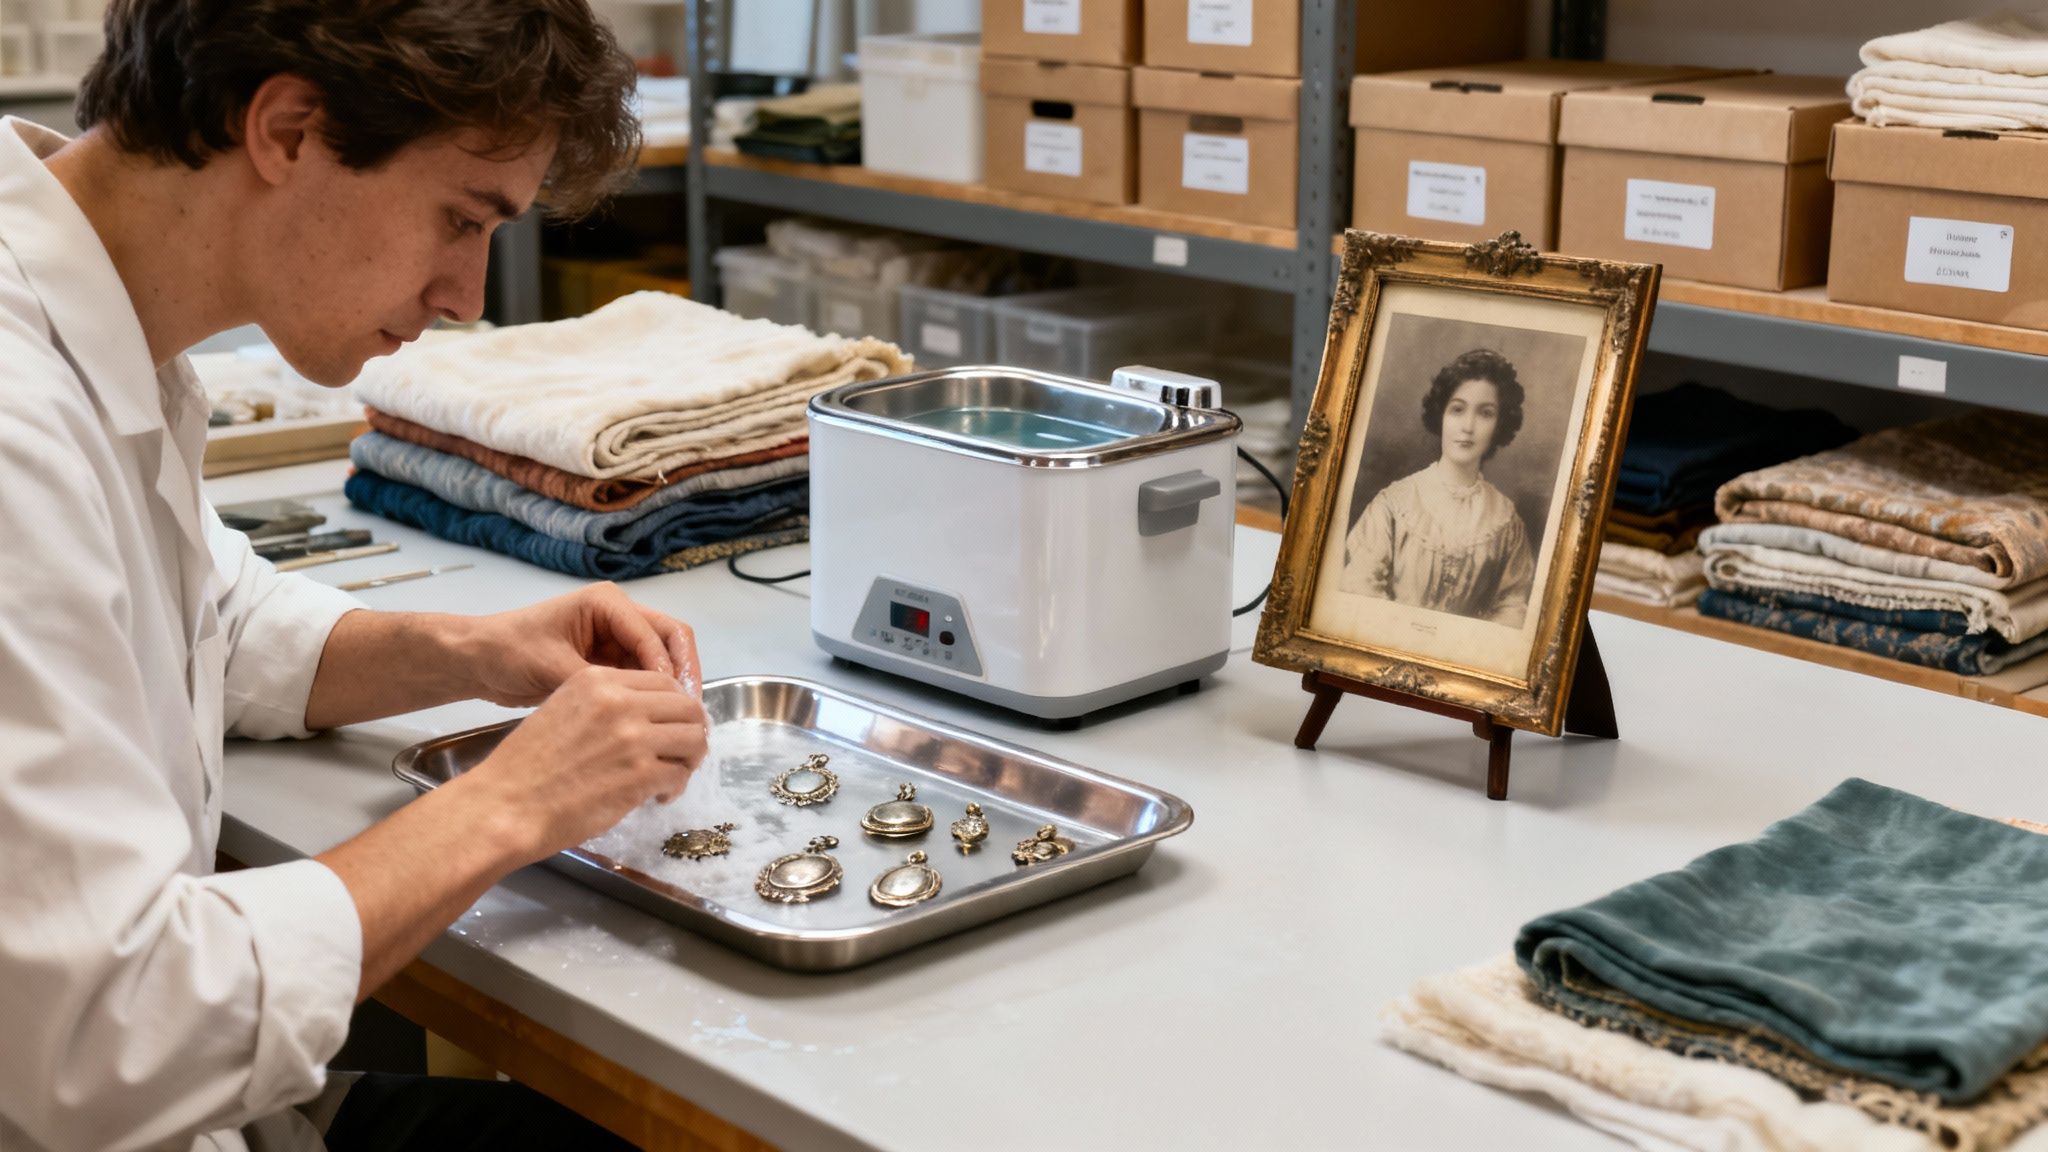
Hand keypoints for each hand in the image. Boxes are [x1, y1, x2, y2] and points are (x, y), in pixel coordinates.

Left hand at [464, 583, 700, 706]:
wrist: (480, 662)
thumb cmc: (510, 652)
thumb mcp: (555, 666)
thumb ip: (600, 681)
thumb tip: (639, 704)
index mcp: (608, 603)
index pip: (657, 633)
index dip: (670, 668)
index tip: (675, 702)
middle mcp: (619, 616)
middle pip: (671, 639)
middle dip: (683, 673)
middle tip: (690, 711)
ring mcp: (616, 639)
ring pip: (662, 660)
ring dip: (672, 687)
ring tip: (679, 720)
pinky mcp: (610, 662)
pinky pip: (644, 677)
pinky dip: (653, 696)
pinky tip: (656, 721)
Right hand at [465, 666, 709, 862]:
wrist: (506, 804)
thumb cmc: (527, 763)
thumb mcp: (564, 708)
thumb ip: (606, 704)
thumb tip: (648, 715)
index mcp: (599, 680)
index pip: (664, 680)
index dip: (676, 705)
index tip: (671, 725)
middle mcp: (621, 702)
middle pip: (688, 708)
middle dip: (690, 731)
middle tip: (678, 753)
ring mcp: (634, 738)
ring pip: (694, 739)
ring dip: (688, 760)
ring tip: (670, 776)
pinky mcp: (640, 775)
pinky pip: (679, 775)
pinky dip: (675, 787)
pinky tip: (657, 796)